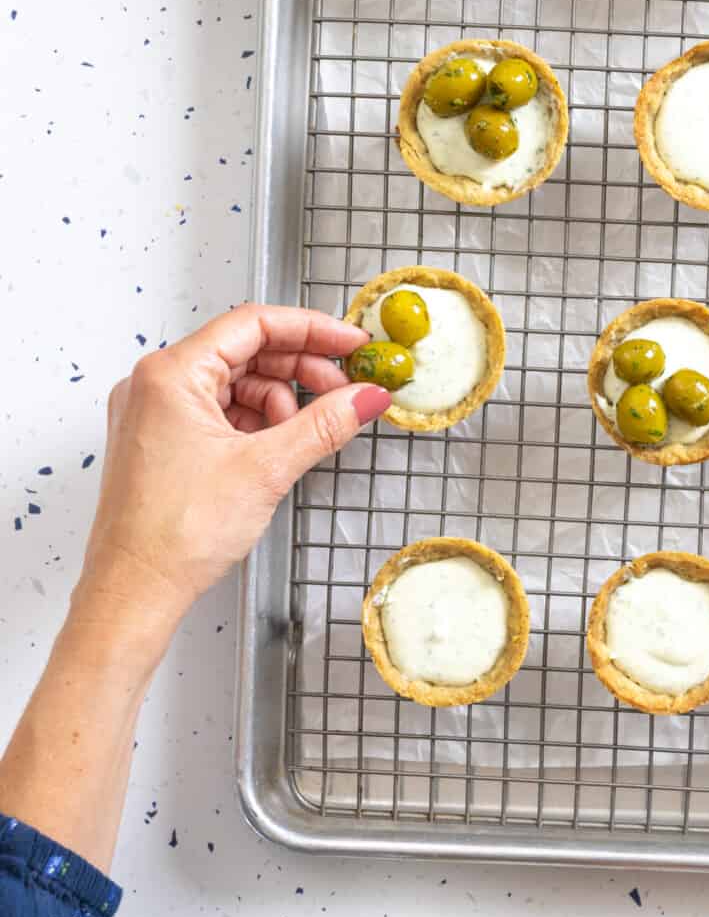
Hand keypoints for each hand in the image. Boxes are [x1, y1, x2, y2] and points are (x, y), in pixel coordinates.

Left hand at [76, 303, 389, 631]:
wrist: (134, 592)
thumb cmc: (174, 535)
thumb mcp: (267, 469)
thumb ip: (325, 424)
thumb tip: (366, 397)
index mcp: (170, 375)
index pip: (252, 324)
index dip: (311, 330)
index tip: (350, 344)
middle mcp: (154, 385)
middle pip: (244, 351)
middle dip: (299, 369)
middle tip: (344, 389)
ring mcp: (154, 413)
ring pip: (234, 384)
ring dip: (278, 401)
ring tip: (305, 434)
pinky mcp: (160, 441)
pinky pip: (218, 412)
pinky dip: (254, 424)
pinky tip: (277, 448)